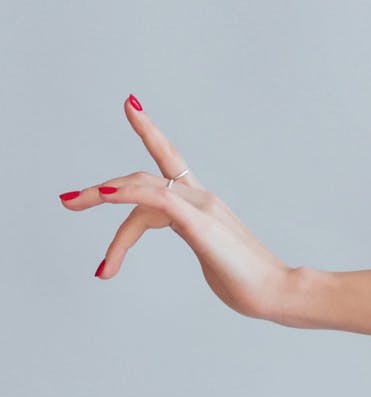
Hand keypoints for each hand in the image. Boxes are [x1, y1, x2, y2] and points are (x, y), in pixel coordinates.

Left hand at [58, 95, 292, 321]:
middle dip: (101, 187)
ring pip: (142, 188)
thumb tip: (201, 247)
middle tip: (67, 200)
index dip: (150, 132)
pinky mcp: (199, 224)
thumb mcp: (214, 258)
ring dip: (100, 193)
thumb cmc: (248, 281)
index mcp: (204, 204)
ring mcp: (201, 208)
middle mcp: (201, 198)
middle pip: (142, 180)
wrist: (277, 290)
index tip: (131, 106)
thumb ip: (201, 243)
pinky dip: (127, 193)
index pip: (171, 160)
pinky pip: (156, 200)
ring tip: (70, 202)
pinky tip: (104, 194)